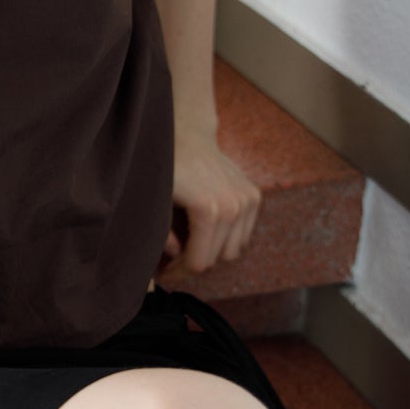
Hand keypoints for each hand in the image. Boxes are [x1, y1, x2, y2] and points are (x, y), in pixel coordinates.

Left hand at [148, 125, 261, 285]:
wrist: (187, 137)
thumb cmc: (165, 169)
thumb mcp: (155, 203)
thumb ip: (161, 236)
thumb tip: (174, 256)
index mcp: (209, 210)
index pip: (200, 263)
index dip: (180, 272)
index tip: (165, 271)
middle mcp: (234, 206)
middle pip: (217, 259)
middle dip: (194, 263)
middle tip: (174, 258)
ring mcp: (248, 200)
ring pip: (233, 250)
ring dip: (212, 251)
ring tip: (189, 244)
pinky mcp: (254, 195)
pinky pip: (244, 234)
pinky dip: (227, 238)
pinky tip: (207, 230)